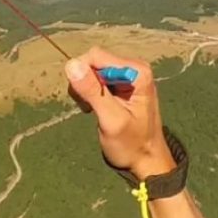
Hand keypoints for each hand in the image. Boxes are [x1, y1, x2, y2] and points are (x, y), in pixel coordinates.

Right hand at [65, 48, 174, 179]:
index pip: (95, 56)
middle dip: (84, 83)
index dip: (84, 76)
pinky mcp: (120, 82)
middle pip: (92, 61)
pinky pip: (95, 78)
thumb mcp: (111, 120)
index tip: (87, 101)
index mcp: (137, 71)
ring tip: (94, 110)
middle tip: (90, 108)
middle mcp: (133, 67)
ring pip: (90, 70)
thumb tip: (71, 64)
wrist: (146, 160)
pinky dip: (90, 93)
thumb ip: (93, 91)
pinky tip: (97, 108)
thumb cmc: (132, 144)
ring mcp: (127, 74)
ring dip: (85, 90)